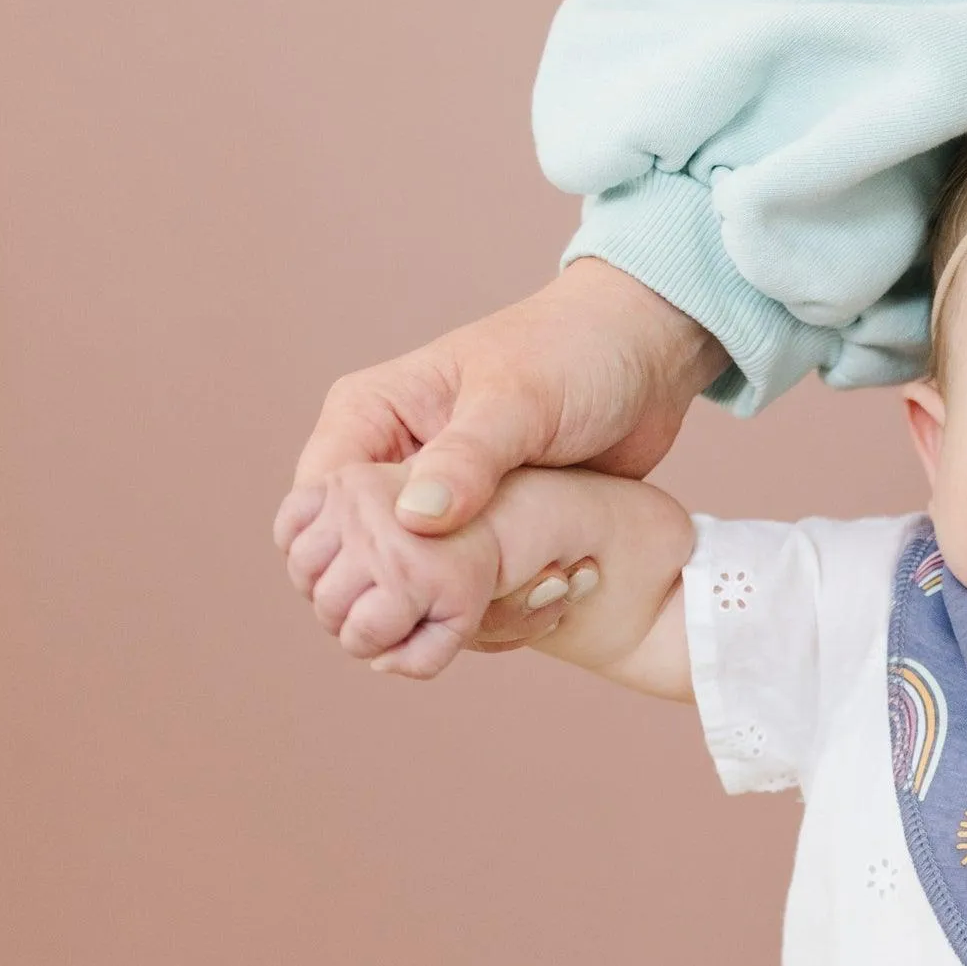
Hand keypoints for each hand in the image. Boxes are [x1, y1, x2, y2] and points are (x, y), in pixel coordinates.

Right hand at [270, 258, 720, 645]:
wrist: (646, 357)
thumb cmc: (575, 353)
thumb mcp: (520, 402)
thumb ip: (467, 459)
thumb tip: (414, 521)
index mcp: (371, 416)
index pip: (320, 502)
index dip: (344, 559)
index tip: (399, 598)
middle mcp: (394, 462)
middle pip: (361, 555)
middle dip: (405, 594)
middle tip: (470, 611)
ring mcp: (441, 502)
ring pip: (418, 582)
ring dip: (461, 606)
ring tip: (529, 598)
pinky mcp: (488, 531)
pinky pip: (470, 588)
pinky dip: (499, 604)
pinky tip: (548, 601)